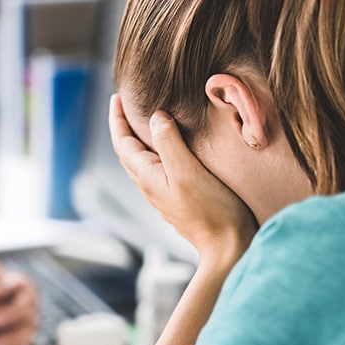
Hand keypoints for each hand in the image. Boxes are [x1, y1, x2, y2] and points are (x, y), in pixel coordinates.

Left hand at [109, 94, 256, 261]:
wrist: (228, 246)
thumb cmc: (212, 211)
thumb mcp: (188, 171)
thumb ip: (169, 143)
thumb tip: (155, 117)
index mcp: (147, 177)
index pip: (122, 143)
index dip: (117, 119)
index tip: (116, 97)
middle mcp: (150, 185)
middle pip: (127, 151)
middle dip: (123, 127)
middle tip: (125, 104)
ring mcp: (163, 193)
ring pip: (141, 160)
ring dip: (138, 139)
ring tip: (144, 121)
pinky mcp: (178, 197)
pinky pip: (158, 168)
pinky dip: (156, 151)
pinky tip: (170, 147)